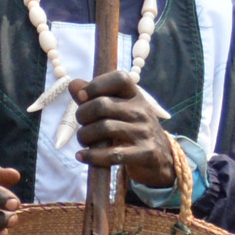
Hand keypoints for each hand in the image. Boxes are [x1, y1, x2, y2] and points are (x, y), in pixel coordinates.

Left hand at [70, 69, 181, 193]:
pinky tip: (81, 156)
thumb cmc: (131, 128)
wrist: (161, 156)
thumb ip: (95, 97)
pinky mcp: (145, 153)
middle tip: (81, 123)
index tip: (81, 97)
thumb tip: (73, 84)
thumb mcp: (118, 109)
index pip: (119, 78)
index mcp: (135, 96)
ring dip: (84, 136)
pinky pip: (112, 154)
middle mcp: (142, 110)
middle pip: (102, 105)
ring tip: (83, 140)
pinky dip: (92, 156)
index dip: (95, 85)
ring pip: (104, 128)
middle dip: (82, 114)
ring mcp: (144, 132)